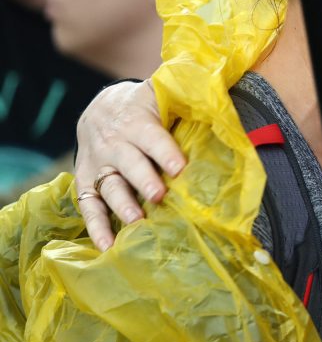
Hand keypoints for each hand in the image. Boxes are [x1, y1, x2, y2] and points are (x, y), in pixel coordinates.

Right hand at [74, 79, 186, 250]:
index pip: (152, 138)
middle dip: (143, 180)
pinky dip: (96, 228)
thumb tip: (217, 101)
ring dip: (122, 205)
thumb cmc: (142, 106)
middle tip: (158, 195)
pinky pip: (88, 207)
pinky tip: (108, 247)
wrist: (100, 108)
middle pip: (129, 164)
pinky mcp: (85, 183)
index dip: (166, 153)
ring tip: (137, 221)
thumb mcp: (159, 94)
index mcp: (136, 123)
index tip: (180, 168)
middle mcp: (113, 145)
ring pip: (108, 187)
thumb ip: (184, 98)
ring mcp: (97, 166)